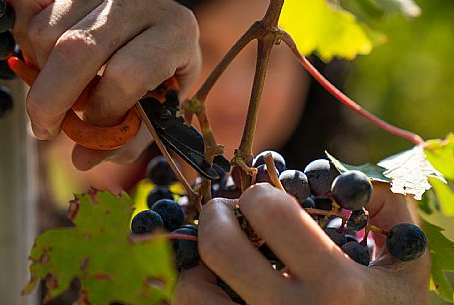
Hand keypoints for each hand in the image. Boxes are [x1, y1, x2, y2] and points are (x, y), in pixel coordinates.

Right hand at [11, 0, 200, 169]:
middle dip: (52, 101)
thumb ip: (131, 135)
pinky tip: (54, 61)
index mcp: (175, 34)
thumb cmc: (165, 69)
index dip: (103, 111)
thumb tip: (83, 160)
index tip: (92, 132)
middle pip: (77, 51)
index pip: (127, 75)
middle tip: (46, 129)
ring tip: (64, 89)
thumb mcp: (163, 103)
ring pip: (47, 34)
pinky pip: (32, 13)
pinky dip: (32, 45)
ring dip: (43, 73)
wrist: (160, 26)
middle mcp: (141, 3)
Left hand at [172, 183, 430, 304]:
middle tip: (226, 211)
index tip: (262, 197)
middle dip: (215, 214)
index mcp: (336, 284)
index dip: (259, 193)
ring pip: (193, 290)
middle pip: (220, 246)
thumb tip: (348, 175)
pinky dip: (198, 291)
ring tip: (221, 253)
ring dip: (199, 259)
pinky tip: (220, 283)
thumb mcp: (406, 265)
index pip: (271, 213)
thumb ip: (388, 210)